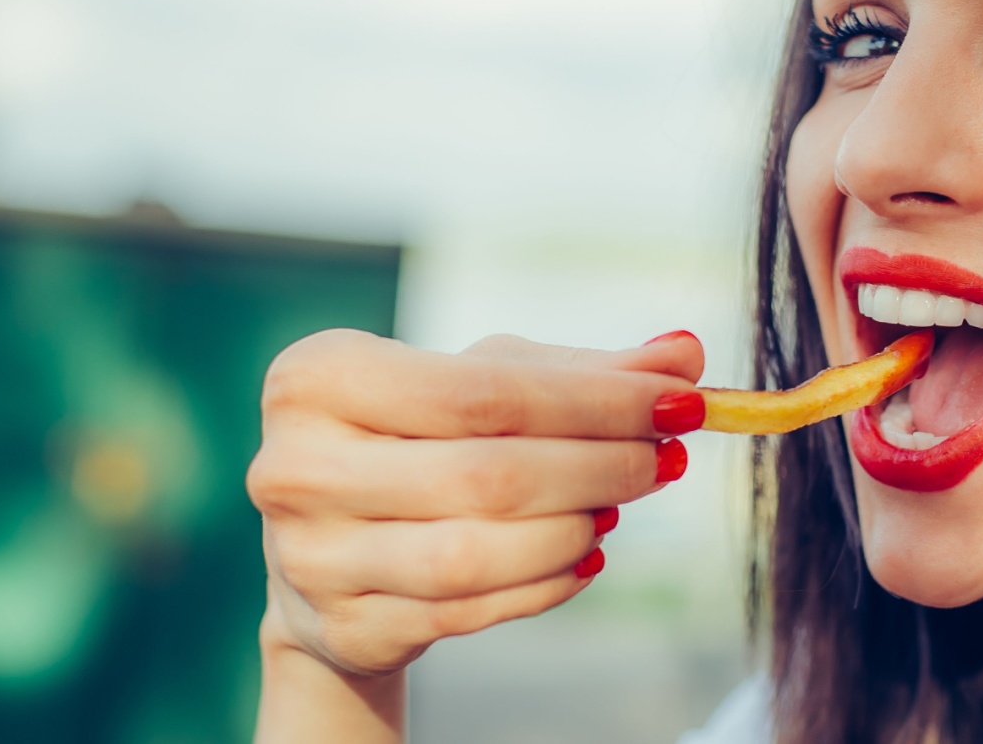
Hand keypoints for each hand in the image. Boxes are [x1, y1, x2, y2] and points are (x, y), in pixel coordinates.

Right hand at [247, 328, 703, 678]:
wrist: (332, 550)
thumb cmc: (420, 439)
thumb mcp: (488, 385)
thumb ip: (585, 370)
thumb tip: (684, 354)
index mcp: (319, 378)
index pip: (483, 390)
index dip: (596, 400)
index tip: (681, 400)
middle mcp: (297, 466)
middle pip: (488, 473)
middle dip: (600, 465)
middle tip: (667, 457)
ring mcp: (312, 557)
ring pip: (478, 553)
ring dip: (576, 528)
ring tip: (619, 505)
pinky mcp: (344, 626)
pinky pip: (472, 610)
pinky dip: (547, 582)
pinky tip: (585, 554)